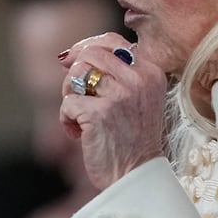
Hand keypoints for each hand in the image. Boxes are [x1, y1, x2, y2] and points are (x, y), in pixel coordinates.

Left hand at [59, 33, 166, 189]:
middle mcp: (138, 79)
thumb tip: (67, 56)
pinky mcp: (100, 113)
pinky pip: (68, 103)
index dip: (86, 47)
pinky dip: (66, 119)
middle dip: (74, 74)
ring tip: (78, 116)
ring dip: (69, 95)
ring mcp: (120, 95)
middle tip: (76, 96)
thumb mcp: (136, 99)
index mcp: (151, 72)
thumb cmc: (132, 139)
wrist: (136, 175)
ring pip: (76, 75)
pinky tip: (78, 134)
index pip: (112, 42)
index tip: (71, 62)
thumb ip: (114, 74)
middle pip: (90, 54)